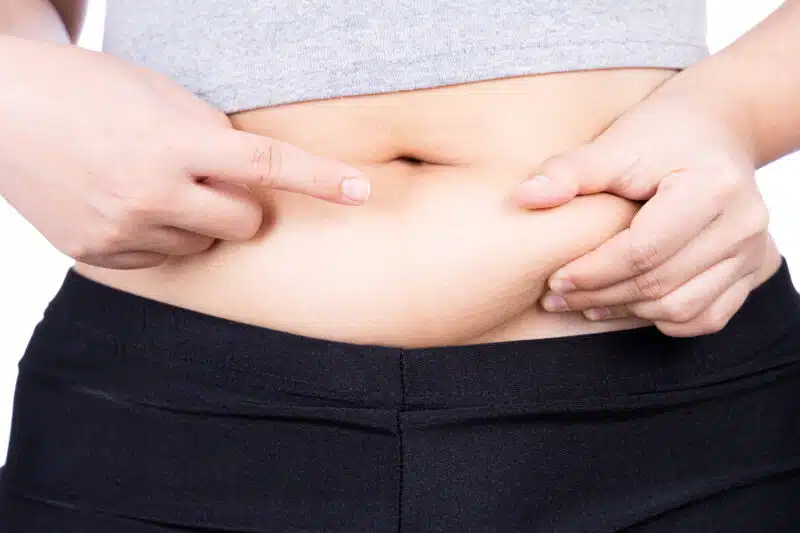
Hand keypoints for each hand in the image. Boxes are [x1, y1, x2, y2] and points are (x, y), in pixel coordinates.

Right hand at [0, 36, 369, 269]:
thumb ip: (212, 136)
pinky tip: (126, 203)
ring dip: (196, 220)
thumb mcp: (159, 95)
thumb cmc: (88, 91)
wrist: (2, 110)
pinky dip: (159, 235)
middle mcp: (152, 193)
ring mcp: (124, 230)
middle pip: (245, 222)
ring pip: (204, 245)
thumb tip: (253, 176)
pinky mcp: (98, 254)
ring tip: (152, 183)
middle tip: (210, 178)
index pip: (266, 166)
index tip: (359, 192)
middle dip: (242, 204)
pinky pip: (161, 259)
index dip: (319, 180)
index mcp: (173, 142)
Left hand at [510, 87, 770, 336]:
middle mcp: (742, 225)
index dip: (593, 271)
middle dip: (601, 295)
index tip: (553, 278)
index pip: (644, 250)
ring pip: (683, 308)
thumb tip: (524, 198)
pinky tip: (626, 307)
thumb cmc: (661, 133)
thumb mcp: (615, 143)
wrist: (715, 129)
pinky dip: (664, 320)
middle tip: (556, 296)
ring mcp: (752, 250)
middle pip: (661, 283)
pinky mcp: (753, 269)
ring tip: (583, 302)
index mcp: (711, 189)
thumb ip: (570, 171)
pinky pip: (708, 317)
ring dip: (626, 312)